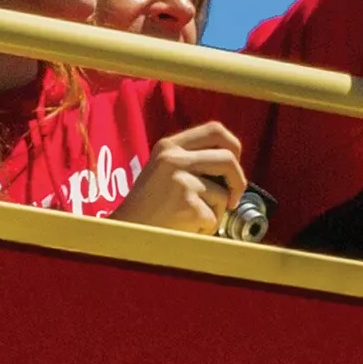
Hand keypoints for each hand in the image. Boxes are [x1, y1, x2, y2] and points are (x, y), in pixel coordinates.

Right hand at [120, 119, 251, 236]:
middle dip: (238, 181)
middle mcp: (173, 158)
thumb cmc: (148, 207)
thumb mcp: (163, 170)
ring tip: (190, 219)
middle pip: (227, 159)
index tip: (235, 164)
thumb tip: (232, 164)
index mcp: (169, 146)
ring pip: (222, 194)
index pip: (215, 130)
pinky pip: (213, 217)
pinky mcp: (185, 204)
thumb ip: (191, 160)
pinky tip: (185, 229)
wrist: (124, 233)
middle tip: (232, 199)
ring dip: (214, 213)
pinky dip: (205, 229)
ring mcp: (179, 180)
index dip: (233, 146)